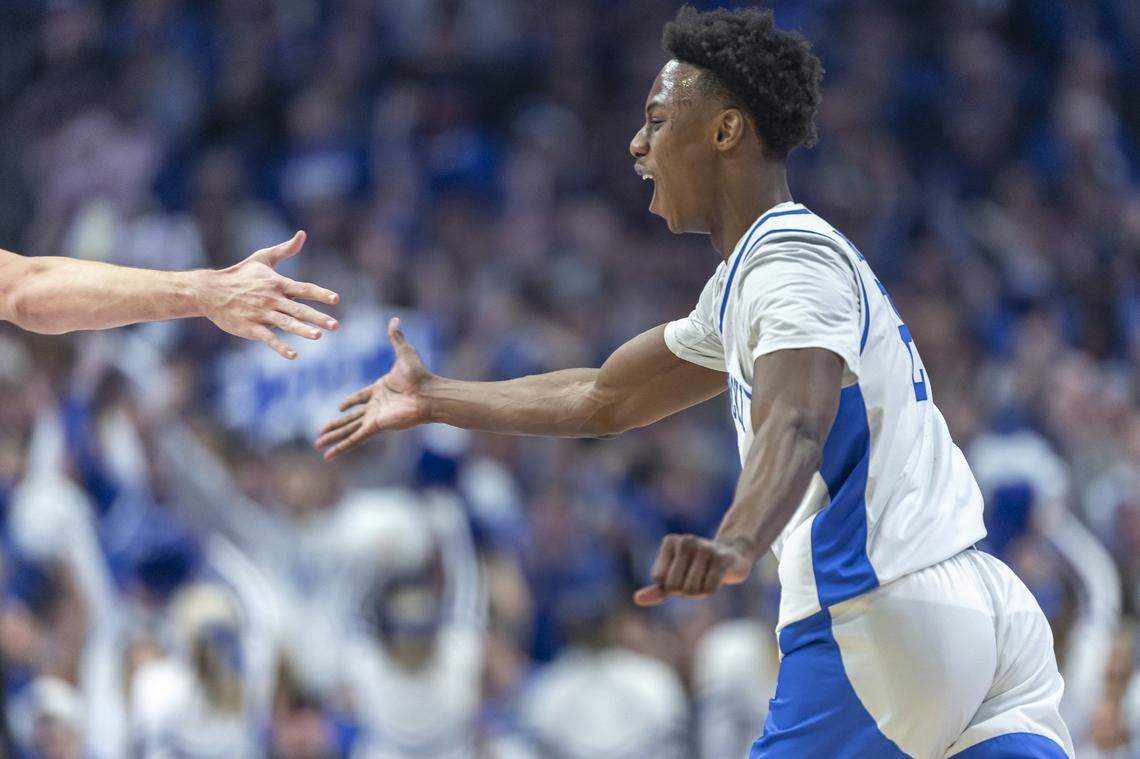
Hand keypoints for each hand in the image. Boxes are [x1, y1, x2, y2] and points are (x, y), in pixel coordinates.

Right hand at [199, 231, 339, 358]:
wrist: (210, 291)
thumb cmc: (240, 274)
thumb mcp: (262, 258)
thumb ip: (285, 249)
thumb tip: (303, 234)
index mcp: (277, 283)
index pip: (303, 289)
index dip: (320, 294)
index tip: (335, 299)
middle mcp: (272, 299)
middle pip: (299, 309)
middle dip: (318, 317)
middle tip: (336, 326)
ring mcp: (261, 314)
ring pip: (286, 324)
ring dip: (302, 330)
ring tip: (318, 336)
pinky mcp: (251, 328)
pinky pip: (268, 338)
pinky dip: (280, 347)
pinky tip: (293, 355)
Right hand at [315, 317, 431, 459]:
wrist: (428, 393)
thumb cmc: (419, 374)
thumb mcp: (404, 352)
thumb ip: (396, 337)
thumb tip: (394, 319)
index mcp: (380, 389)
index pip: (360, 397)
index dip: (351, 401)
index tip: (340, 407)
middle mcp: (376, 406)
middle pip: (350, 418)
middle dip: (335, 426)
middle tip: (320, 433)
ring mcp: (375, 417)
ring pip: (349, 429)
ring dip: (333, 436)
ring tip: (318, 444)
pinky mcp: (376, 426)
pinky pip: (355, 438)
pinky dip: (342, 447)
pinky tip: (329, 455)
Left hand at [633, 534, 752, 605]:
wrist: (733, 555)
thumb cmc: (698, 570)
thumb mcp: (675, 578)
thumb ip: (657, 589)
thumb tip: (637, 599)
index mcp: (670, 541)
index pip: (661, 580)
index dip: (672, 586)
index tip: (684, 574)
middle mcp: (686, 540)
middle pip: (674, 587)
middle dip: (686, 590)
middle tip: (698, 576)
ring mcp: (705, 547)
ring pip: (691, 590)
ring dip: (700, 591)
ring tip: (708, 575)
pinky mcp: (722, 557)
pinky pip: (708, 589)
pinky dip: (712, 589)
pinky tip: (719, 575)